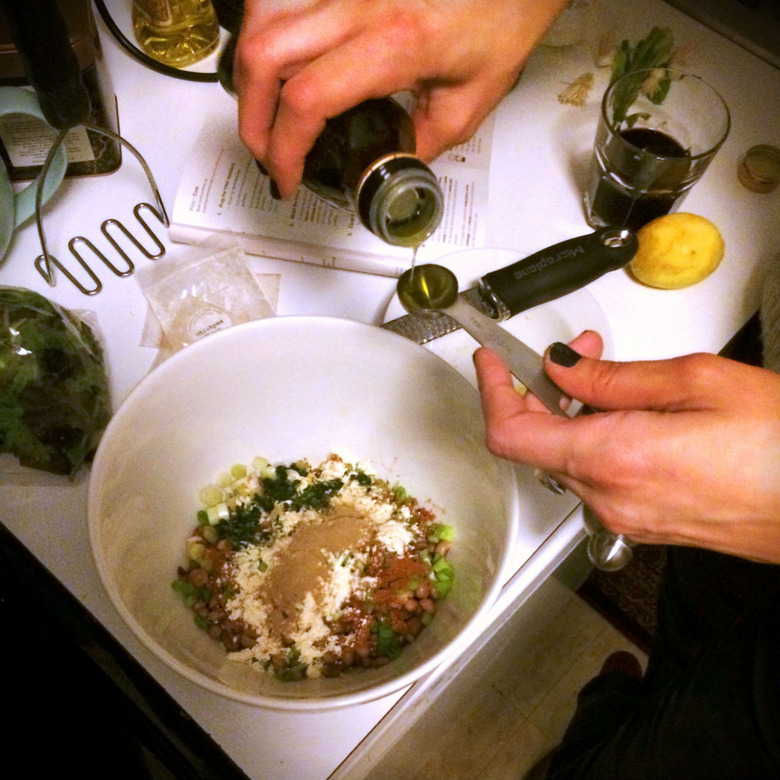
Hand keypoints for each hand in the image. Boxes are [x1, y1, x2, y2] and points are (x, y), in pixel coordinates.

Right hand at [233, 0, 567, 197]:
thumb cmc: (501, 20)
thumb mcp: (468, 102)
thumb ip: (418, 143)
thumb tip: (378, 166)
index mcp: (395, 44)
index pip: (308, 99)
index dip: (284, 149)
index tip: (287, 178)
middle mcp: (358, 4)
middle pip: (264, 55)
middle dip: (252, 119)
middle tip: (266, 154)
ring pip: (260, 18)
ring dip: (249, 74)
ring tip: (264, 114)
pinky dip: (263, 33)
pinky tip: (275, 64)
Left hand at [474, 334, 779, 563]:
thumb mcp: (696, 382)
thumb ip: (612, 378)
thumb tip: (561, 369)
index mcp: (614, 458)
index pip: (510, 432)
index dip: (491, 391)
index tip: (492, 361)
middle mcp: (610, 497)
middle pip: (535, 443)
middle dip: (540, 390)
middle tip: (577, 353)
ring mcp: (626, 516)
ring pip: (565, 457)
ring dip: (570, 413)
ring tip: (612, 377)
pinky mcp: (643, 523)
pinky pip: (595, 476)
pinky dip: (593, 439)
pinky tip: (628, 415)